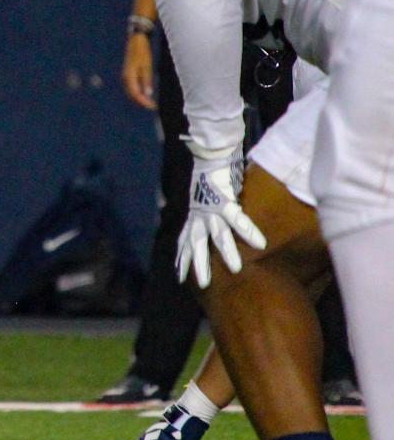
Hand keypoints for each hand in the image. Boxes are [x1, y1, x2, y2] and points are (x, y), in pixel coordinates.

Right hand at [121, 32, 155, 110]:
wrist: (136, 39)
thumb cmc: (142, 51)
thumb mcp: (147, 65)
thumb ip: (146, 80)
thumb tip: (147, 94)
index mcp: (129, 76)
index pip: (135, 94)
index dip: (144, 102)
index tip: (152, 106)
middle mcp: (125, 77)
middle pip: (132, 95)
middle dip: (141, 102)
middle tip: (152, 106)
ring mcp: (125, 76)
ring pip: (131, 92)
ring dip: (139, 98)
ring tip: (150, 102)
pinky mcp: (128, 74)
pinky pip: (131, 87)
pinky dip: (138, 92)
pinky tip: (145, 93)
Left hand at [176, 154, 265, 287]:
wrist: (211, 153)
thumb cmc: (211, 175)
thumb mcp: (206, 198)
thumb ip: (209, 212)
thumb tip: (217, 221)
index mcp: (194, 215)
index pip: (185, 241)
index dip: (183, 258)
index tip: (180, 277)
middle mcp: (200, 215)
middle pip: (197, 244)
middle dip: (198, 265)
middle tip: (202, 285)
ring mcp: (212, 209)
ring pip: (219, 236)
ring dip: (227, 254)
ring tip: (237, 270)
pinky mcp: (226, 201)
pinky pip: (239, 219)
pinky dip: (249, 231)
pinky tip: (260, 243)